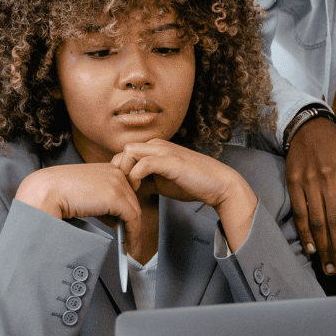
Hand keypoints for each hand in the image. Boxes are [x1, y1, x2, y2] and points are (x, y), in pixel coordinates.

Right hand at [15, 163, 143, 245]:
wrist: (44, 192)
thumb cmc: (56, 193)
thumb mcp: (83, 194)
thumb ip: (99, 201)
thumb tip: (112, 219)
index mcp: (105, 168)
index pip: (124, 191)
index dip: (124, 211)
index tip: (123, 226)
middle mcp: (114, 172)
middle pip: (132, 201)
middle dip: (130, 222)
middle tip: (128, 240)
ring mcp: (116, 183)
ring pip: (134, 210)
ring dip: (132, 230)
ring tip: (128, 246)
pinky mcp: (115, 197)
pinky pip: (132, 218)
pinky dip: (132, 234)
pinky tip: (127, 245)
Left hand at [110, 139, 257, 249]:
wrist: (218, 184)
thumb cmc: (193, 183)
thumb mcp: (162, 182)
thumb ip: (146, 181)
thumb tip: (129, 190)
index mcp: (155, 148)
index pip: (125, 154)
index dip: (119, 171)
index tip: (120, 189)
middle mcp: (158, 145)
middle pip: (123, 151)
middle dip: (117, 171)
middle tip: (121, 190)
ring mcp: (164, 151)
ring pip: (129, 151)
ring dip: (124, 171)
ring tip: (128, 189)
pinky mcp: (170, 161)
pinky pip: (143, 164)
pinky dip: (135, 177)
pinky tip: (138, 189)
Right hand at [284, 117, 335, 275]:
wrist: (309, 127)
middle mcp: (329, 179)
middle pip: (335, 220)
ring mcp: (309, 181)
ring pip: (317, 220)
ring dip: (323, 246)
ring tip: (329, 267)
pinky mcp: (293, 182)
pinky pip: (300, 212)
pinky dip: (305, 232)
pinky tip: (311, 248)